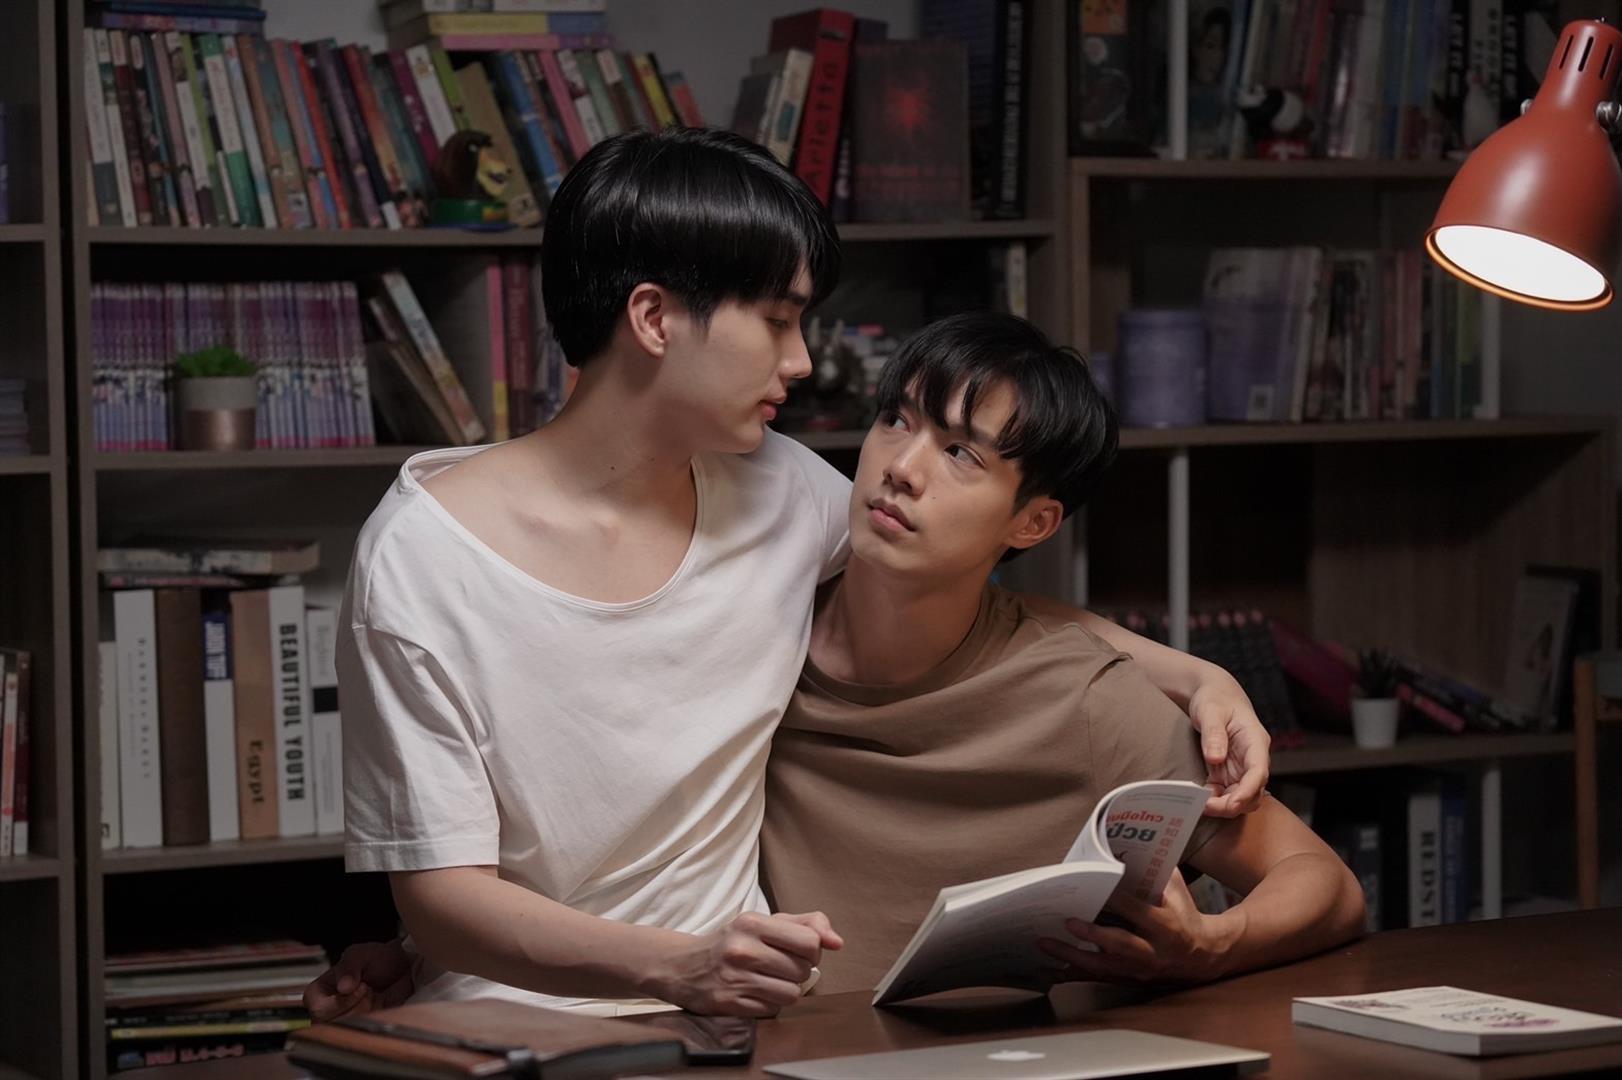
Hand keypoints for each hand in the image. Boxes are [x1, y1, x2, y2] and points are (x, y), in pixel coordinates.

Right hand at [303, 939, 415, 1021]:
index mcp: (321, 993)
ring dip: (366, 1012)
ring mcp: (347, 1022)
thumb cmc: (377, 959)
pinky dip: (376, 1019)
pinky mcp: (363, 1030)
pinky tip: (381, 1005)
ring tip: (374, 995)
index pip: (317, 1009)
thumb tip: (343, 987)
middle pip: (332, 1024)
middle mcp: (330, 1010)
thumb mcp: (359, 955)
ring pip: (349, 1030)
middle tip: (368, 989)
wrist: (403, 967)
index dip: (339, 1002)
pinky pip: (365, 1035)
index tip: (359, 986)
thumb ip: (348, 967)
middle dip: (356, 1006)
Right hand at [651, 911, 841, 1017]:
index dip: (813, 951)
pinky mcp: (730, 1003)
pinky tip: (755, 992)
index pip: (809, 942)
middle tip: (780, 966)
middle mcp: (743, 949)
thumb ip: (806, 924)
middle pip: (802, 970)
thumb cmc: (732, 942)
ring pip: (791, 993)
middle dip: (798, 971)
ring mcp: (735, 978)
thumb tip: (837, 942)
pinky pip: (772, 1010)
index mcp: (753, 923)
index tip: (801, 952)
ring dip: (786, 990)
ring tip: (769, 980)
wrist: (682, 966)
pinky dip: (770, 1003)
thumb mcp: (764, 922)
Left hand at [1037, 871, 1233, 985]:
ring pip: (1103, 967)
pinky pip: (1096, 979)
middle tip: (1067, 921)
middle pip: (1121, 945)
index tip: (1094, 886)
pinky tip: (1049, 969)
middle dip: (1094, 935)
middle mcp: (1153, 952)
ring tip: (1045, 943)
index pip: (1138, 912)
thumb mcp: (1175, 890)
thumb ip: (1152, 871)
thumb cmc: (1183, 914)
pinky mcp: (1128, 980)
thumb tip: (1122, 847)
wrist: (1202, 957)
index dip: (1117, 901)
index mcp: (1167, 926)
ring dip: (1072, 957)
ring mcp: (1139, 971)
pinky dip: (1071, 975)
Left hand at [1187, 677, 1269, 816]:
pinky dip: (1214, 800)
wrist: (1213, 695)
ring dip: (1223, 806)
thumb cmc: (1215, 699)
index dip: (1248, 790)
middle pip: (1252, 791)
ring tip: (1199, 806)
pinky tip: (1198, 799)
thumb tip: (1216, 758)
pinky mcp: (1227, 773)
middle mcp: (1252, 759)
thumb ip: (1214, 733)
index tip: (1232, 803)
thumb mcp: (1211, 710)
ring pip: (1240, 797)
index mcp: (1255, 742)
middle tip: (1206, 807)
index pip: (1259, 771)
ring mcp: (1240, 768)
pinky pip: (1225, 794)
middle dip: (1233, 804)